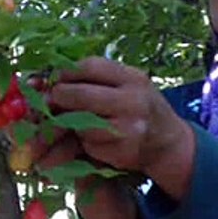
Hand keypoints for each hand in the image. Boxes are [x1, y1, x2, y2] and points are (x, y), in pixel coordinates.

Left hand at [44, 57, 194, 199]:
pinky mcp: (123, 152)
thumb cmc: (139, 106)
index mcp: (133, 78)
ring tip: (73, 119)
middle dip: (60, 96)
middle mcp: (134, 101)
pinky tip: (91, 138)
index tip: (55, 77)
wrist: (169, 142)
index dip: (66, 71)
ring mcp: (130, 128)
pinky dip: (84, 141)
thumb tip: (49, 79)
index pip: (90, 66)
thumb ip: (96, 79)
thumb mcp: (127, 84)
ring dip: (71, 122)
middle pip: (82, 95)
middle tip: (52, 99)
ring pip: (82, 122)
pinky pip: (89, 144)